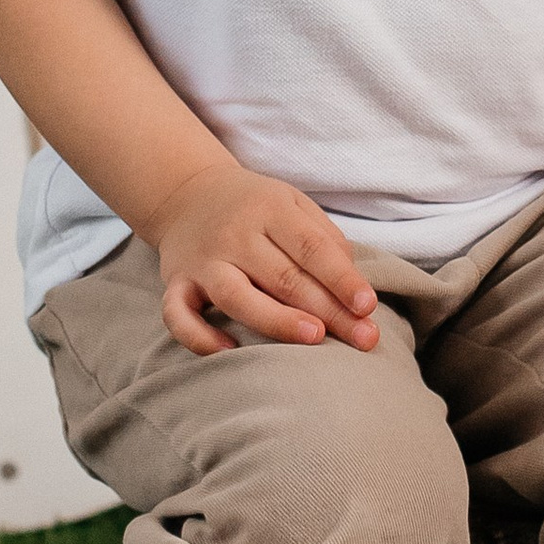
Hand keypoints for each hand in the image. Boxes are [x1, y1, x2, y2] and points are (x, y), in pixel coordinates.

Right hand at [149, 158, 380, 357]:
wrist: (185, 193)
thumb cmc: (253, 207)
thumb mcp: (292, 203)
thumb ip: (323, 238)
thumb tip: (352, 283)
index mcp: (269, 210)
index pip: (311, 247)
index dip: (342, 278)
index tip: (367, 306)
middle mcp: (235, 235)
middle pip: (284, 277)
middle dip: (327, 311)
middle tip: (363, 338)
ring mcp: (203, 261)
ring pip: (237, 296)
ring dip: (276, 320)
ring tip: (315, 337)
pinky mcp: (176, 283)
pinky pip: (179, 314)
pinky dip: (200, 336)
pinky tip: (229, 351)